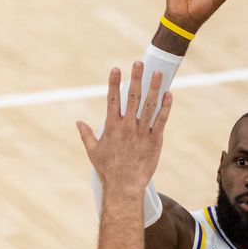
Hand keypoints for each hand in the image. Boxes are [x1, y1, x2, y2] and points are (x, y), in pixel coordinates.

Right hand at [77, 62, 171, 195]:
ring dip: (154, 88)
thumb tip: (78, 122)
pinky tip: (169, 94)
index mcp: (112, 126)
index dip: (114, 82)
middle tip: (139, 63)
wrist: (124, 185)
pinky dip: (166, 107)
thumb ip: (86, 134)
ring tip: (158, 73)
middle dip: (136, 78)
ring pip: (150, 105)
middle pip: (132, 97)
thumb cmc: (108, 169)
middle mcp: (127, 125)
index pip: (113, 99)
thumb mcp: (93, 151)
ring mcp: (142, 132)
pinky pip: (161, 120)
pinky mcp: (155, 140)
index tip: (116, 69)